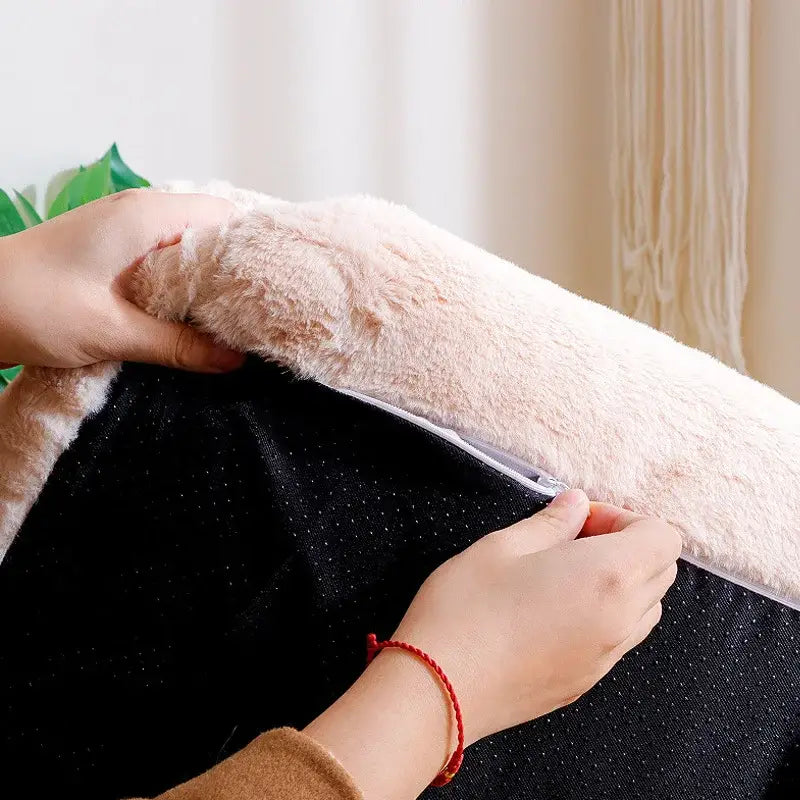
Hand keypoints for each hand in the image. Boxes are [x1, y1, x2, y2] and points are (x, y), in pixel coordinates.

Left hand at [0, 189, 243, 371]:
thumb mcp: (112, 331)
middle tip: (263, 309)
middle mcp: (138, 212)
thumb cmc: (28, 304)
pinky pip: (165, 259)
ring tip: (236, 318)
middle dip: (237, 269)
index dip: (254, 249)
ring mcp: (123, 229)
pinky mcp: (112, 250)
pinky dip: (183, 284)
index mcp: (145, 216)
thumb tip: (233, 360)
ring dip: (208, 281)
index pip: (224, 216)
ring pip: (188, 246)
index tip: (276, 286)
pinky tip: (193, 315)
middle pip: (211, 230)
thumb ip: (177, 344)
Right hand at [393, 489, 680, 742]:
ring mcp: (607, 656)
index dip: (625, 518)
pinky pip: (621, 638)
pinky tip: (552, 610)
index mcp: (608, 575)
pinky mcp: (588, 682)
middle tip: (571, 541)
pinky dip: (606, 613)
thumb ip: (551, 522)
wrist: (440, 690)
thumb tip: (577, 504)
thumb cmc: (467, 609)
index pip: (663, 537)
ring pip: (646, 608)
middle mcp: (621, 619)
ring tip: (563, 576)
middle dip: (627, 546)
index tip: (580, 521)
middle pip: (662, 571)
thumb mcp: (503, 546)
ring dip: (621, 581)